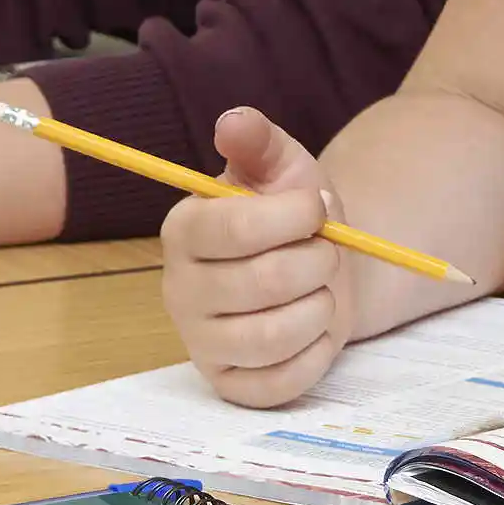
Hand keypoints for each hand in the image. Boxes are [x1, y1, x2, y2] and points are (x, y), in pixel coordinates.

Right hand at [160, 108, 352, 405]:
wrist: (320, 269)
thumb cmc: (294, 217)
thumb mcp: (283, 168)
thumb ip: (260, 142)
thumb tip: (234, 120)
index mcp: (184, 230)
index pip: (234, 228)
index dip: (293, 217)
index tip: (316, 208)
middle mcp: (179, 289)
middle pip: (263, 283)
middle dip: (317, 261)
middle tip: (324, 252)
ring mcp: (201, 342)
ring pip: (275, 336)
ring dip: (320, 306)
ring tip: (319, 288)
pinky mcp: (230, 384)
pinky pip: (281, 382)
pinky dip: (317, 352)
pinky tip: (314, 328)